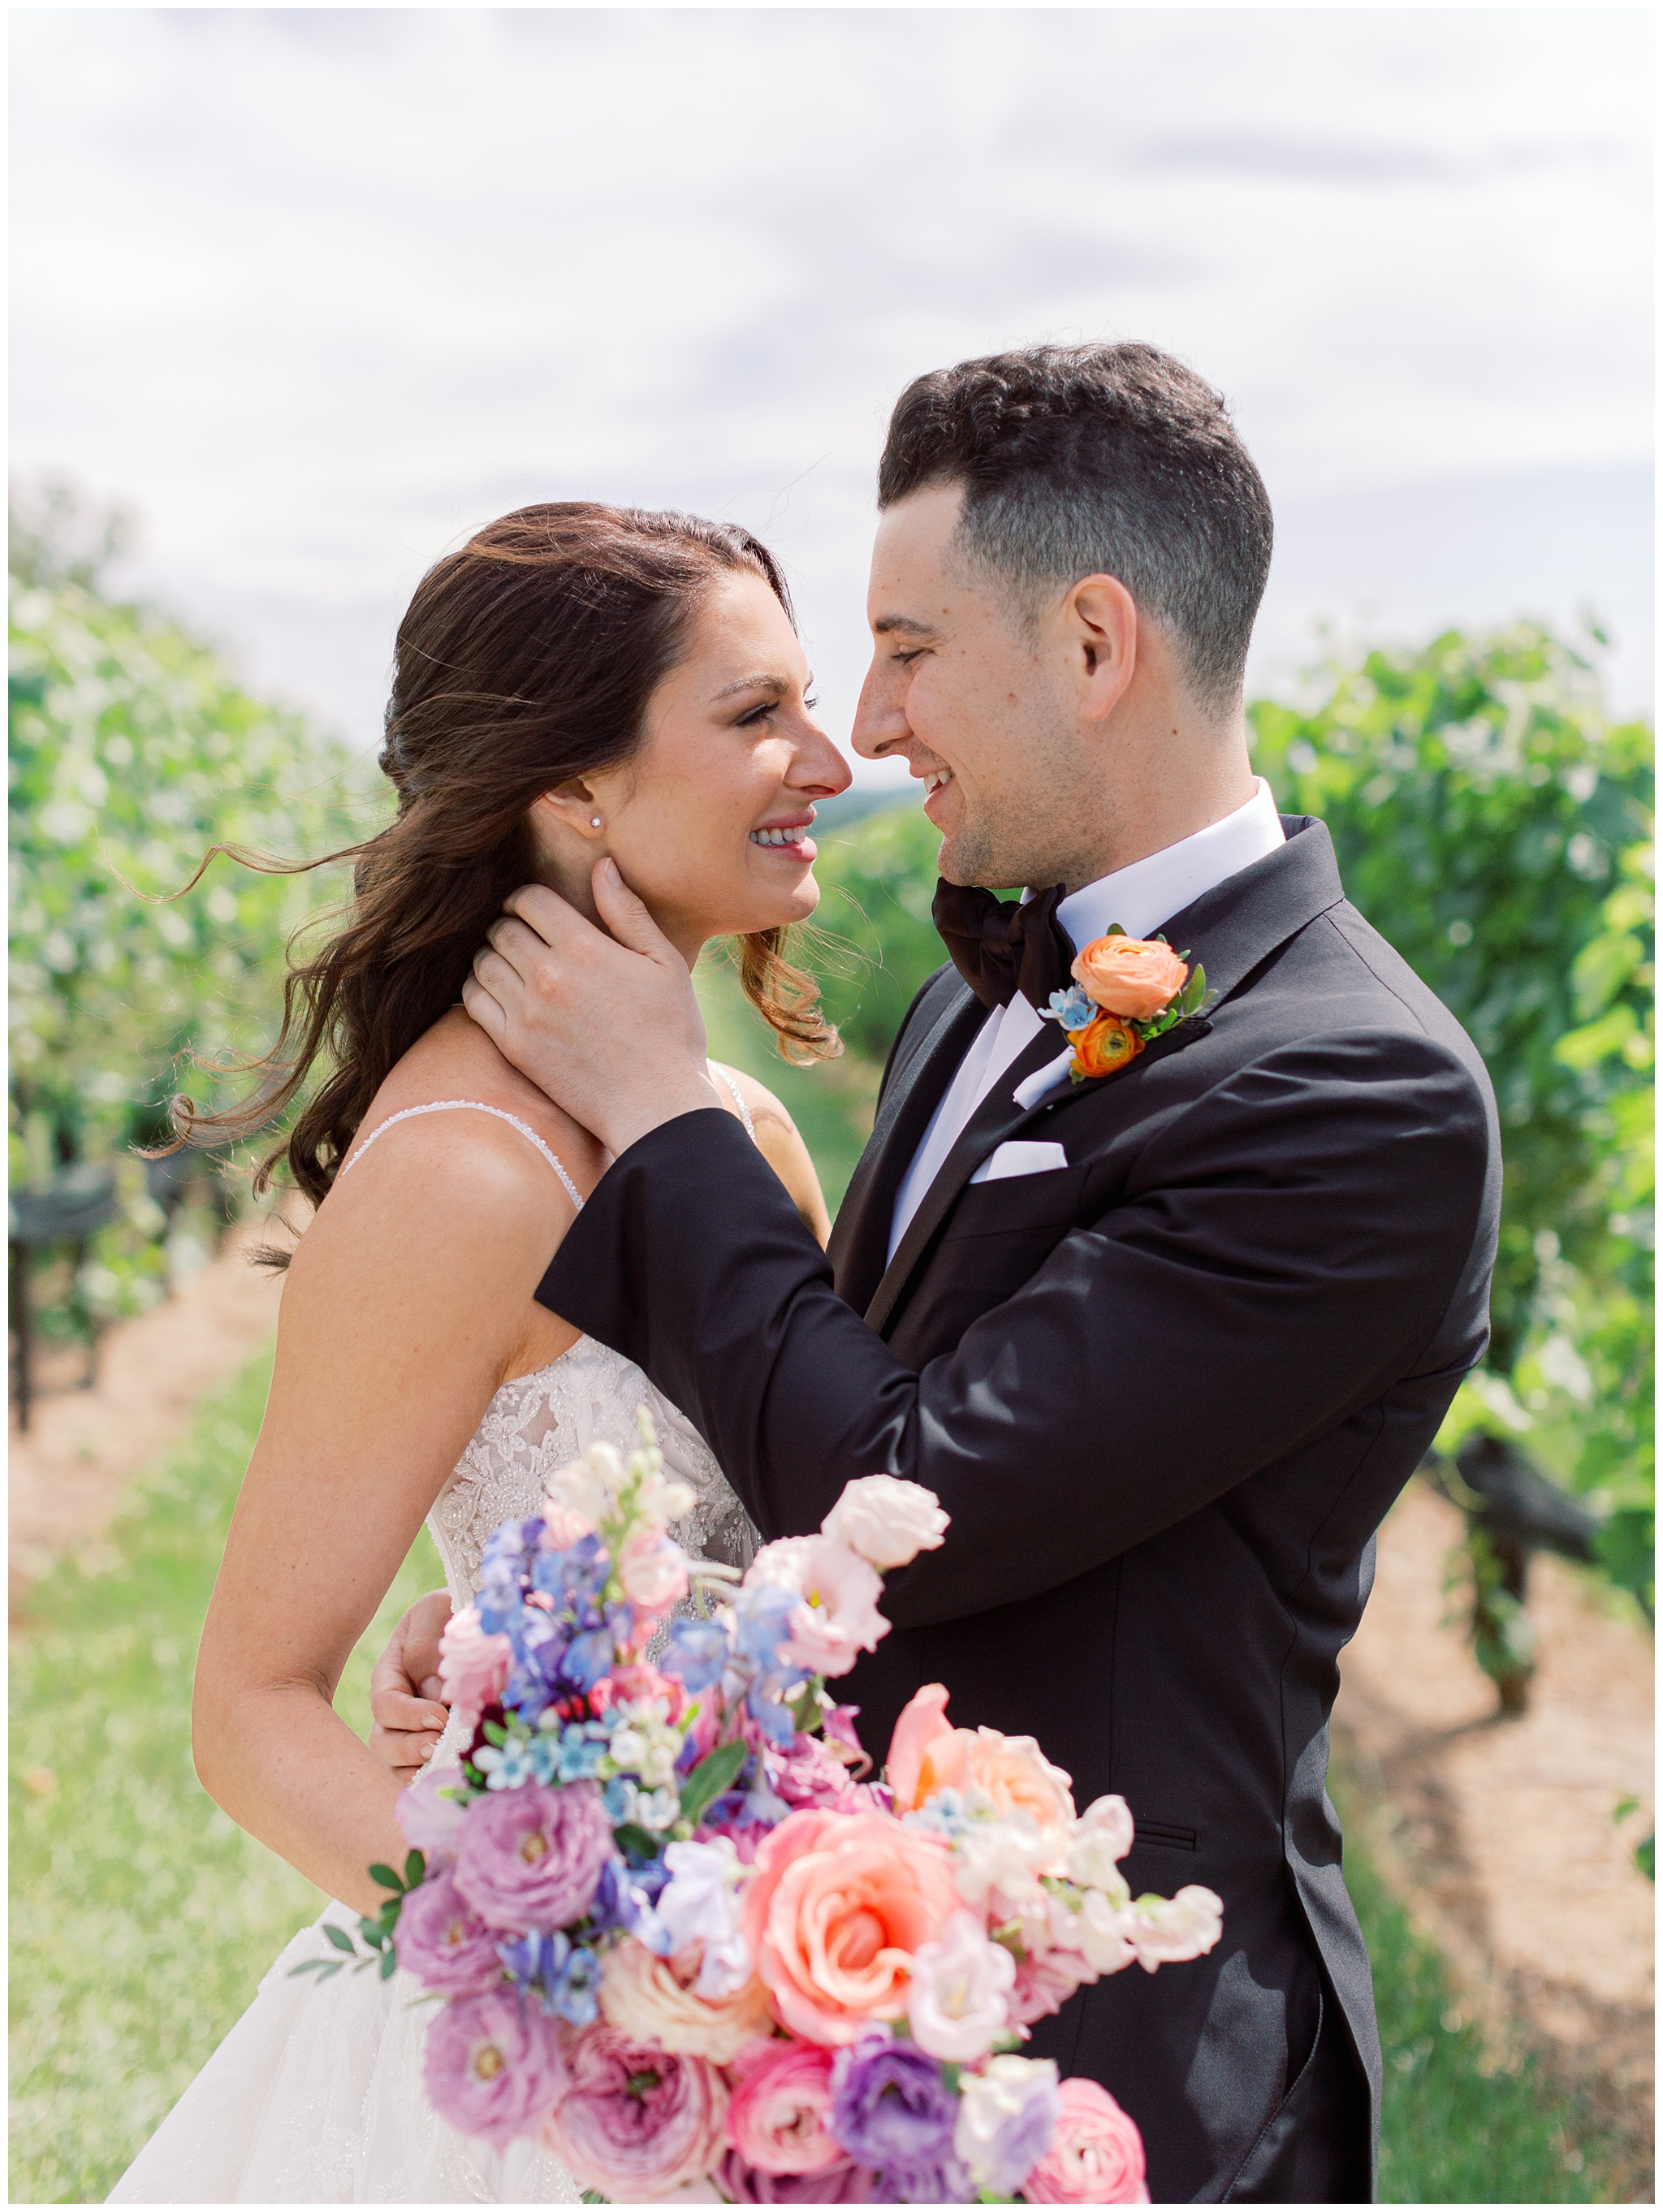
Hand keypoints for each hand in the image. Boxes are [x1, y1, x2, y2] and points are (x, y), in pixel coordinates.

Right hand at [368, 1589, 453, 1780]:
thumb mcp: (435, 1612)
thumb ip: (425, 1647)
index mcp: (390, 1675)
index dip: (407, 1715)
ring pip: (397, 1766)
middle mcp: (396, 1709)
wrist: (480, 1621)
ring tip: (445, 1762)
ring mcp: (412, 1732)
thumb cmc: (452, 1612)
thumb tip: (433, 1694)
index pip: (385, 1703)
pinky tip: (454, 1778)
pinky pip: (422, 1777)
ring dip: (418, 1769)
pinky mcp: (435, 1749)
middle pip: (383, 1741)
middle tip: (438, 1745)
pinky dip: (433, 1782)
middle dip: (408, 1748)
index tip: (439, 1716)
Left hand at [462, 861, 721, 1156]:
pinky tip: (497, 992)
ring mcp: (526, 1012)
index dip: (526, 898)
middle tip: (521, 935)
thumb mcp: (664, 963)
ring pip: (482, 961)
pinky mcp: (513, 1045)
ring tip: (508, 962)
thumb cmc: (670, 1033)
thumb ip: (628, 912)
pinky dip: (477, 988)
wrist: (656, 1103)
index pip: (530, 901)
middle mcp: (549, 975)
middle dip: (509, 924)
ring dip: (491, 955)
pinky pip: (472, 1001)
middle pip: (502, 928)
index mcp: (586, 948)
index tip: (532, 908)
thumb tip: (602, 866)